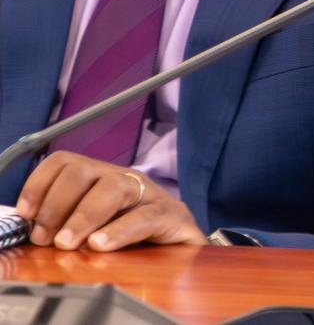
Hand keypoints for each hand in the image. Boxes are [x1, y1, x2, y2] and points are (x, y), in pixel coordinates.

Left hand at [14, 152, 204, 251]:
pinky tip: (102, 244)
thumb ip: (68, 227)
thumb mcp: (96, 231)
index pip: (66, 163)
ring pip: (114, 188)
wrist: (185, 252)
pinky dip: (120, 230)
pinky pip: (146, 216)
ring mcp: (151, 195)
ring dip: (84, 216)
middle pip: (85, 171)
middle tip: (47, 238)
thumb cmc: (137, 241)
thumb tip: (35, 232)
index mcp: (102, 180)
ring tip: (69, 242)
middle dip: (58, 204)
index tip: (27, 213)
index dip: (41, 184)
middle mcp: (125, 180)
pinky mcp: (174, 216)